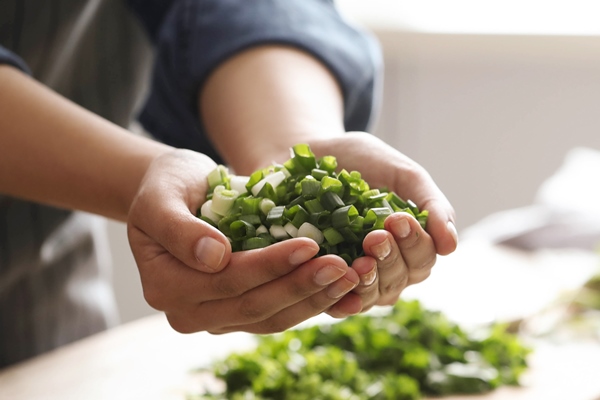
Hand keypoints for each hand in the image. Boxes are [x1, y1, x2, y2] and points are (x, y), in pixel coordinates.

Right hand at [127, 149, 358, 333]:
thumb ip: (178, 228)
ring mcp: (215, 316)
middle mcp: (188, 312)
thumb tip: (215, 258)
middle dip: (301, 287)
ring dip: (313, 300)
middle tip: (344, 267)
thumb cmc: (167, 186)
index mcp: (165, 286)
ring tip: (351, 278)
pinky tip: (340, 289)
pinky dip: (309, 302)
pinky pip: (277, 314)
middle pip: (253, 306)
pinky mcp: (238, 313)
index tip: (310, 244)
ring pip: (271, 318)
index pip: (227, 280)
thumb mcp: (161, 195)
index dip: (270, 265)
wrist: (177, 193)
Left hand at [306, 132, 457, 316]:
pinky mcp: (323, 279)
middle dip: (391, 259)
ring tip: (360, 261)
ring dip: (370, 281)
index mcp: (408, 242)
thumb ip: (431, 205)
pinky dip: (341, 298)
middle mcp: (385, 264)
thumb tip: (451, 246)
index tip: (397, 219)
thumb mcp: (402, 174)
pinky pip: (336, 302)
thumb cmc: (361, 161)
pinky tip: (339, 284)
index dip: (414, 243)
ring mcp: (355, 274)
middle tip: (375, 236)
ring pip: (373, 295)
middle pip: (400, 279)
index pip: (422, 258)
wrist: (311, 153)